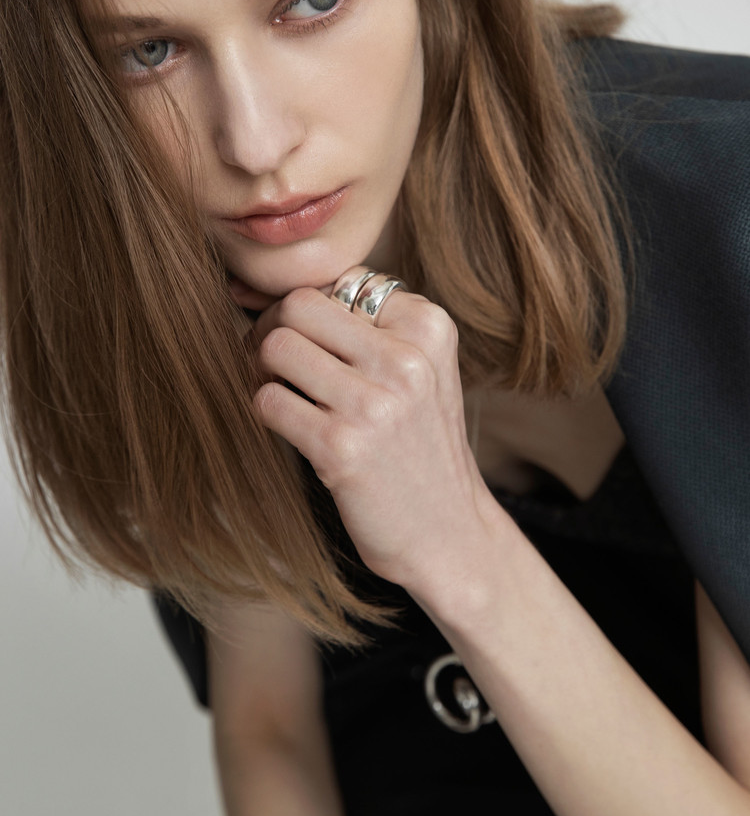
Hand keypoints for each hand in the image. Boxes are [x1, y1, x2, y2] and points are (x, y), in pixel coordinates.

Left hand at [251, 280, 500, 589]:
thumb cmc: (421, 446)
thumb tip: (268, 292)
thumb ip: (370, 326)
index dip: (312, 309)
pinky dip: (266, 410)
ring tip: (278, 389)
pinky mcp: (341, 448)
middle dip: (273, 328)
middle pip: (299, 306)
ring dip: (261, 369)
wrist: (449, 533)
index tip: (306, 338)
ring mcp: (375, 404)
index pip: (339, 282)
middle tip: (274, 360)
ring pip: (276, 347)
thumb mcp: (422, 372)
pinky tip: (288, 425)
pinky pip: (268, 401)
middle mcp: (407, 359)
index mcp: (430, 328)